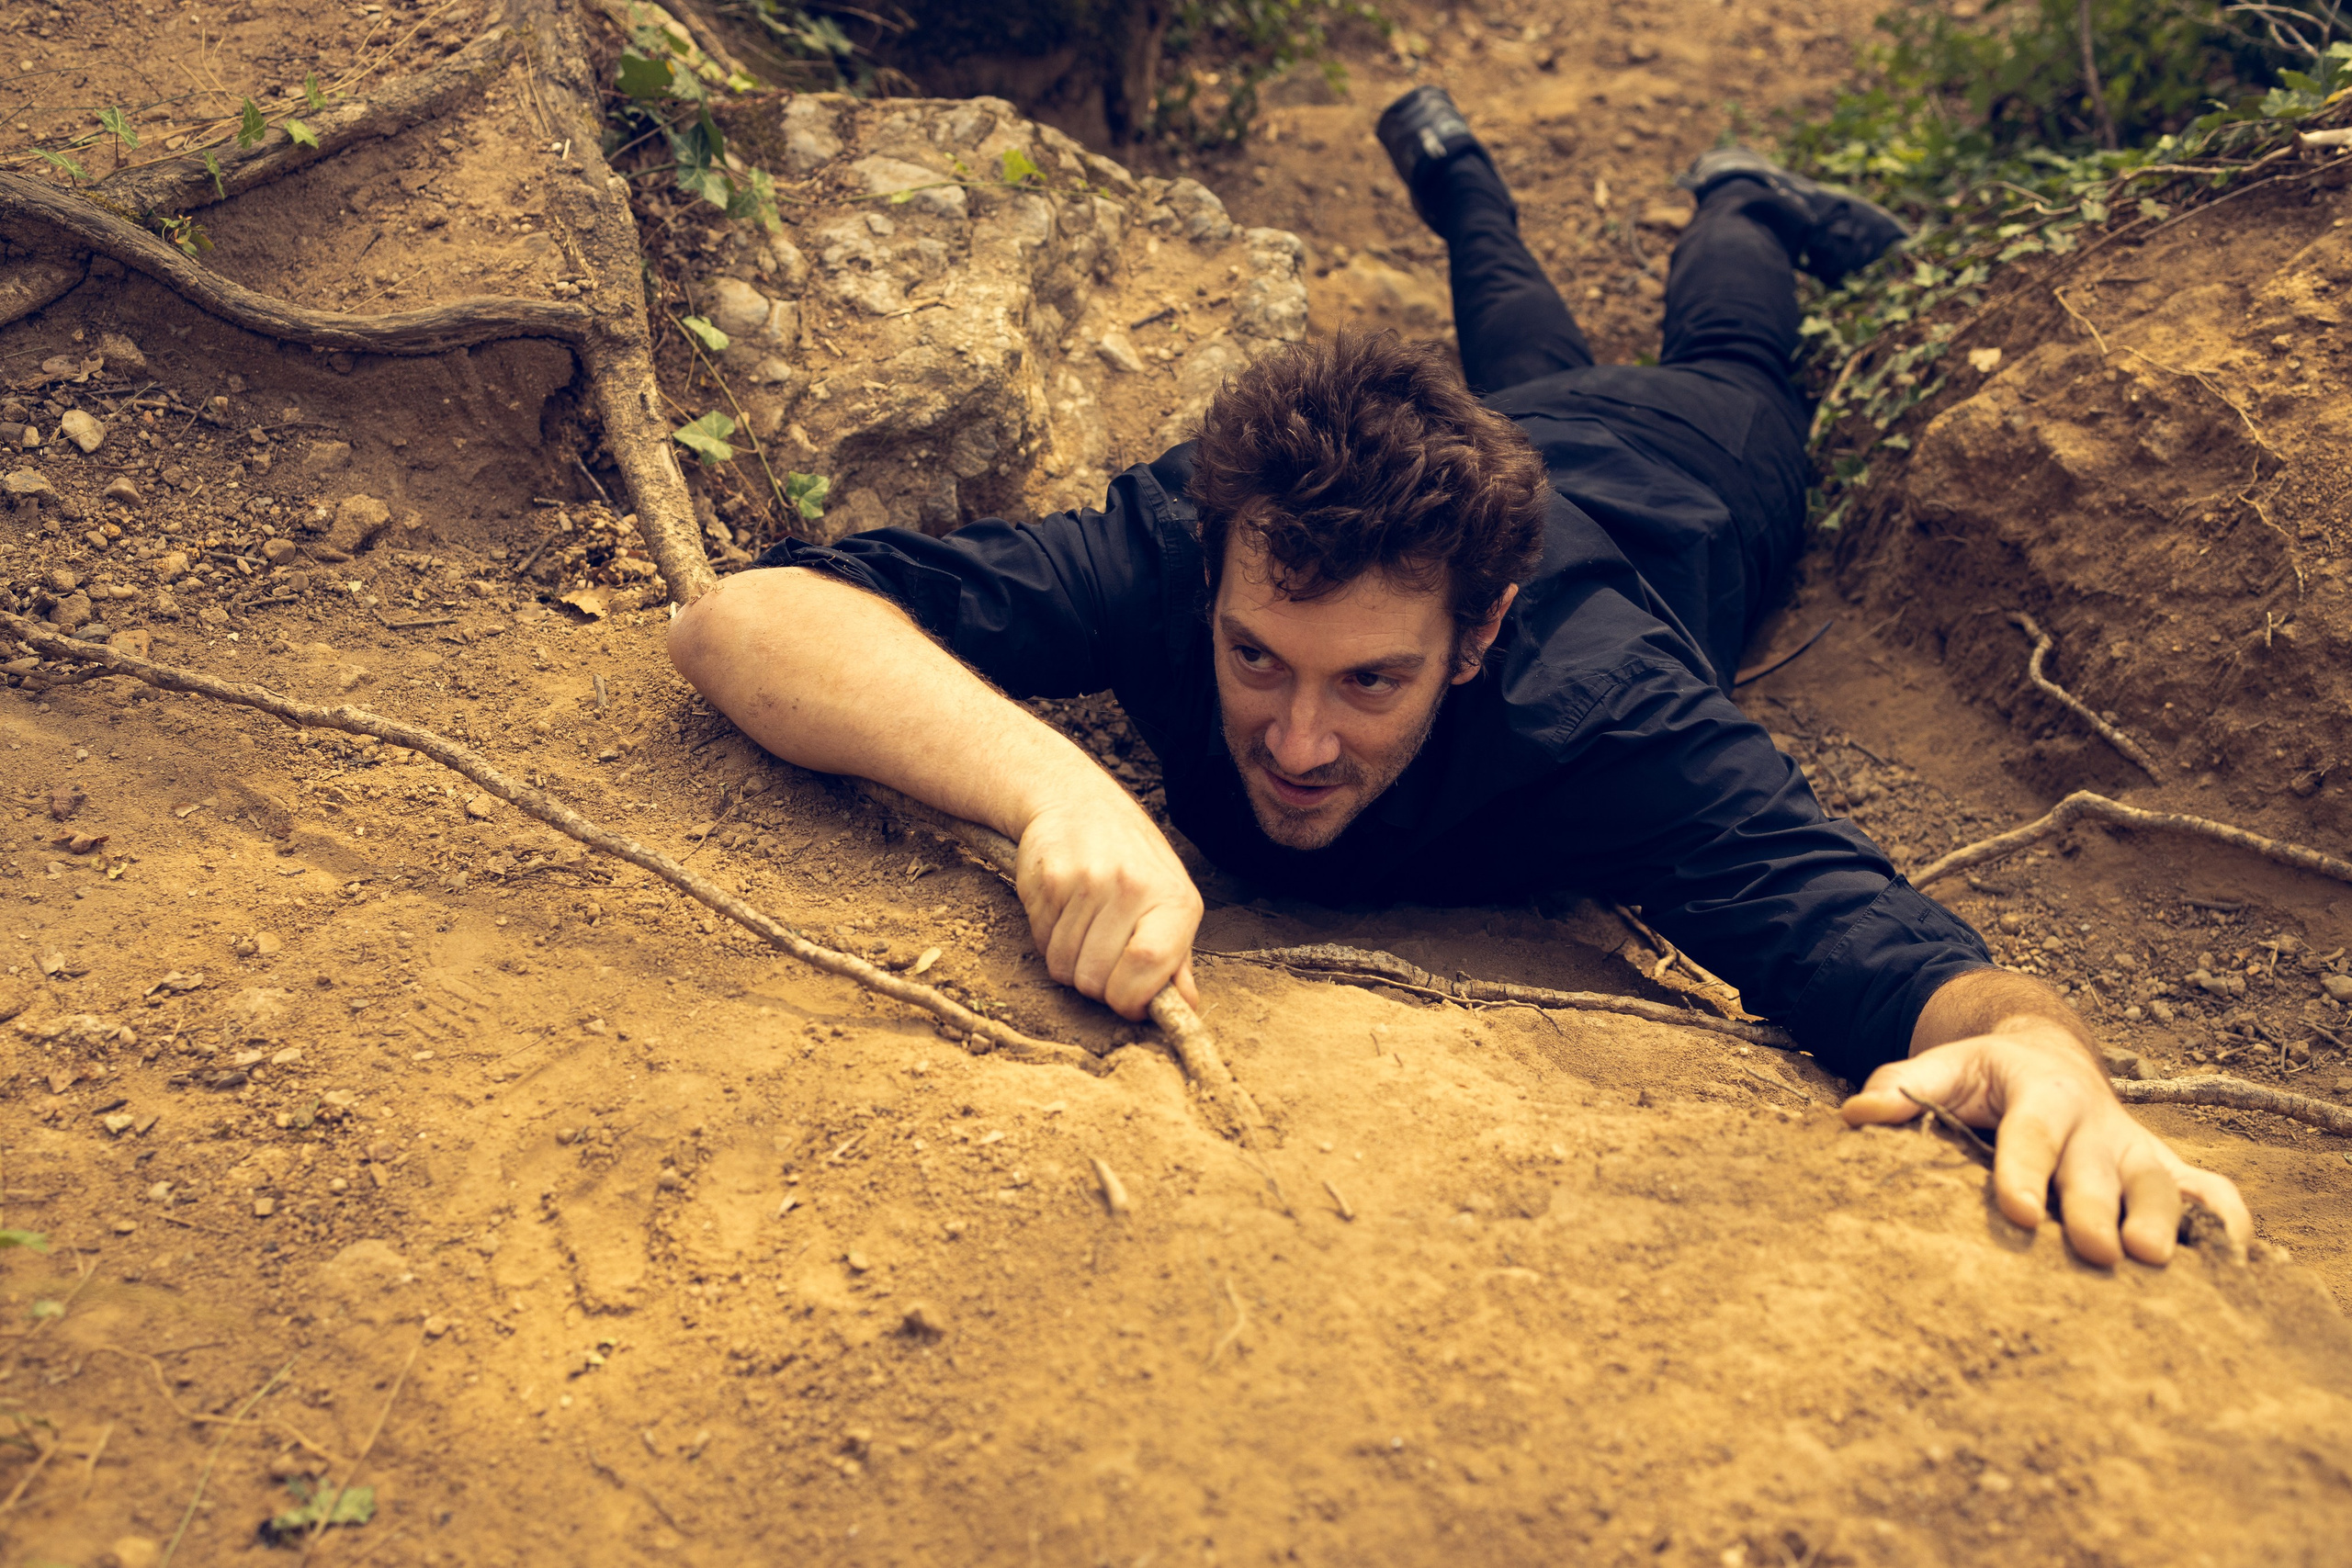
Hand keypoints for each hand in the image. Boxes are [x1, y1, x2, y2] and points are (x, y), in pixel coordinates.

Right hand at [1013, 779, 1203, 1021]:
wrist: (1077, 802)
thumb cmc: (1131, 860)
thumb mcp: (1168, 900)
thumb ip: (1176, 957)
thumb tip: (1184, 1005)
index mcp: (1175, 899)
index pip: (1150, 965)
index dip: (1132, 999)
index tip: (1128, 1001)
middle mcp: (1132, 887)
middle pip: (1098, 980)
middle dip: (1096, 984)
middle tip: (1101, 956)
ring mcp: (1088, 882)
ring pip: (1065, 967)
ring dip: (1070, 962)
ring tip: (1083, 929)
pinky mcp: (1049, 881)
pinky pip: (1042, 943)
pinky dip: (1049, 940)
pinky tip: (1063, 911)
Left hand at [1841, 1020, 2252, 1265]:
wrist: (2047, 1061)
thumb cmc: (1984, 1080)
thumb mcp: (1943, 1070)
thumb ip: (1901, 1090)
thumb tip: (1855, 1116)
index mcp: (2038, 1092)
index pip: (2029, 1132)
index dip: (2024, 1171)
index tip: (2019, 1213)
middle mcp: (2096, 1122)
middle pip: (2100, 1168)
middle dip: (2097, 1208)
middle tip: (2096, 1252)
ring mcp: (2138, 1149)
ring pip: (2164, 1185)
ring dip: (2166, 1222)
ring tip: (2157, 1264)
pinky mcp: (2168, 1173)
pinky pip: (2213, 1195)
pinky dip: (2229, 1225)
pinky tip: (2231, 1270)